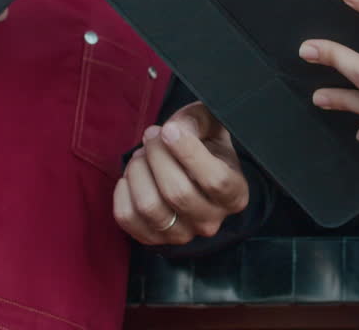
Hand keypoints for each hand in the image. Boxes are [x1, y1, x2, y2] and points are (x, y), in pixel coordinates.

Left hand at [113, 102, 249, 245]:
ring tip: (141, 154)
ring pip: (150, 207)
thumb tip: (174, 129)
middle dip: (157, 155)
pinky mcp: (153, 238)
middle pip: (178, 193)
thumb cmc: (204, 143)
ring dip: (138, 172)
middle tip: (152, 134)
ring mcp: (182, 234)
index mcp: (235, 194)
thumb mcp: (210, 125)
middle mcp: (211, 221)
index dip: (189, 153)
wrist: (191, 170)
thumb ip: (197, 120)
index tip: (169, 129)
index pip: (216, 181)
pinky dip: (123, 191)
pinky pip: (127, 218)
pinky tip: (131, 176)